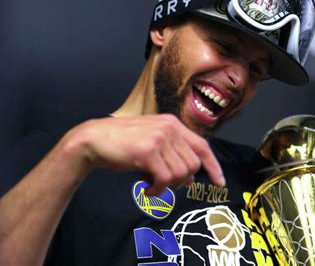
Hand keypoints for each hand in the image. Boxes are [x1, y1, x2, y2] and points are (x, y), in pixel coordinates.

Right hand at [63, 114, 224, 195]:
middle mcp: (169, 128)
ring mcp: (159, 138)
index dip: (213, 165)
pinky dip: (157, 190)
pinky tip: (145, 188)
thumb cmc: (123, 143)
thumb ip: (172, 154)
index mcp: (172, 123)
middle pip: (193, 164)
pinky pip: (165, 180)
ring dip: (167, 186)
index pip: (202, 146)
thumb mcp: (152, 142)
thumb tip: (191, 178)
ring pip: (181, 174)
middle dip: (181, 180)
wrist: (94, 139)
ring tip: (151, 184)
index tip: (221, 182)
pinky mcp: (148, 151)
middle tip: (163, 183)